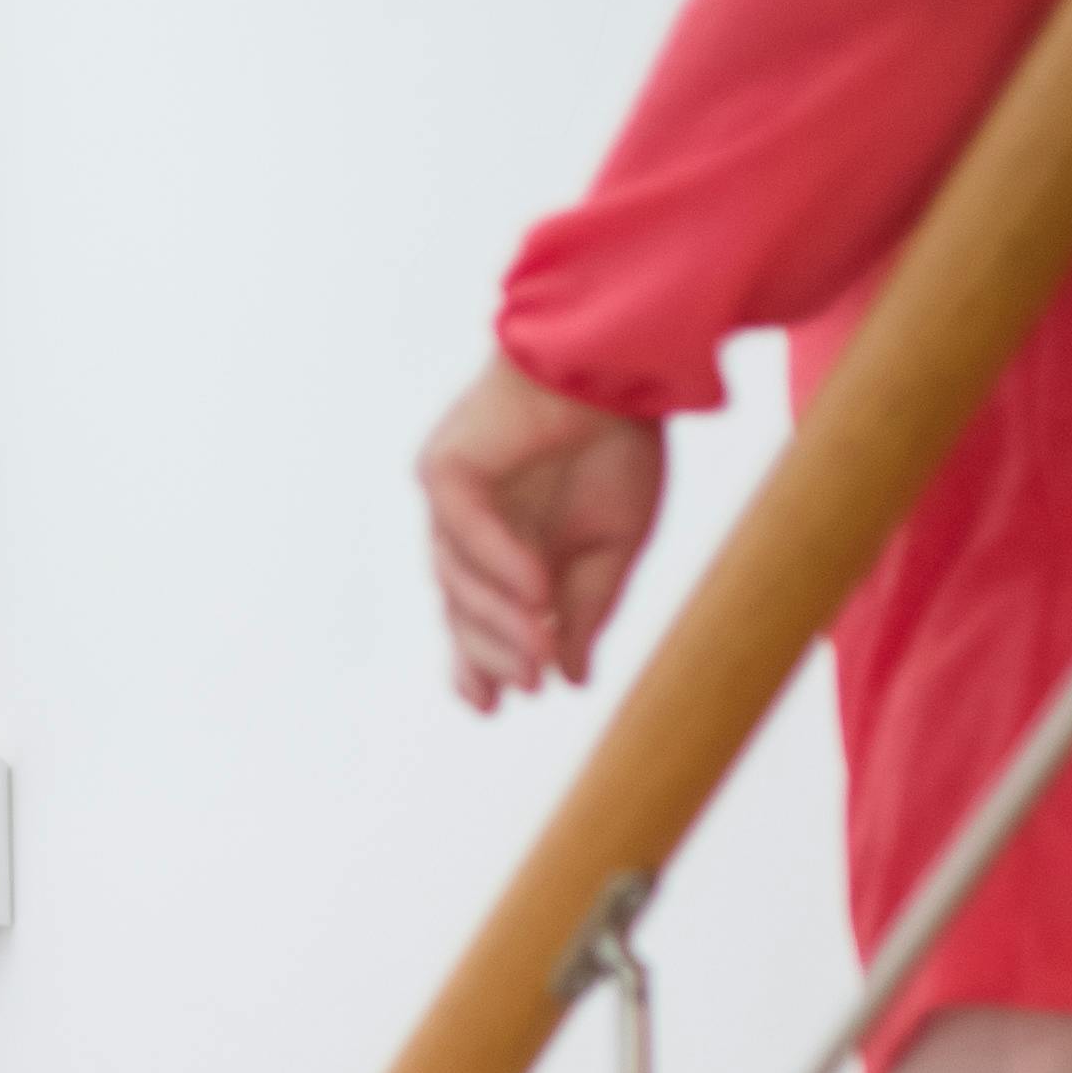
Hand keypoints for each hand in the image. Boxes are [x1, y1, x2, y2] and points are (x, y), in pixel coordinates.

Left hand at [420, 355, 665, 710]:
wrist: (624, 366)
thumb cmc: (622, 442)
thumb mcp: (616, 545)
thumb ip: (586, 610)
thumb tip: (573, 680)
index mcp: (505, 547)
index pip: (474, 619)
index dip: (478, 664)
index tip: (496, 707)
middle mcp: (469, 527)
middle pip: (460, 607)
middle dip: (491, 651)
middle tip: (526, 686)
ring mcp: (452, 497)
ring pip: (456, 578)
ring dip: (499, 617)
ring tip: (541, 645)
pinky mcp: (447, 468)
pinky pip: (464, 529)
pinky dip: (499, 564)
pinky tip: (536, 592)